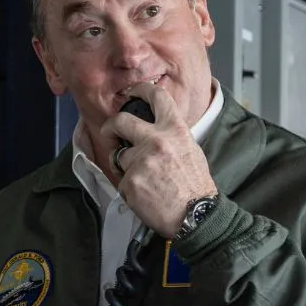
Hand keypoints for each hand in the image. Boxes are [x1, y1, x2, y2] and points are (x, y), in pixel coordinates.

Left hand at [100, 82, 217, 237]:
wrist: (195, 215)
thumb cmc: (196, 186)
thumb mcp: (190, 150)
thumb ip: (171, 136)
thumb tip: (154, 128)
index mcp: (174, 130)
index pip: (156, 97)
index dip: (140, 90)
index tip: (131, 92)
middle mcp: (156, 141)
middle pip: (121, 121)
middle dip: (111, 126)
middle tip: (110, 132)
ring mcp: (141, 161)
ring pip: (120, 157)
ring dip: (127, 167)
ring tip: (145, 180)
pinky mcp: (130, 181)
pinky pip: (122, 180)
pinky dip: (130, 188)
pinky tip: (145, 194)